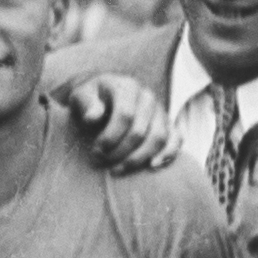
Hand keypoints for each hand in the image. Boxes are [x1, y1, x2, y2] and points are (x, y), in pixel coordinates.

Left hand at [59, 71, 177, 177]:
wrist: (102, 95)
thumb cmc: (90, 98)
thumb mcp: (81, 95)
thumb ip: (86, 104)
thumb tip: (93, 118)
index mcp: (127, 87)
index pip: (125, 115)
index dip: (110, 137)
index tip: (96, 150)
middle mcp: (147, 97)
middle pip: (140, 131)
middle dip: (120, 151)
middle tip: (103, 161)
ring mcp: (159, 110)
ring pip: (158, 138)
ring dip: (138, 158)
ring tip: (118, 169)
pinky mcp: (167, 122)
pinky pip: (176, 138)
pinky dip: (168, 153)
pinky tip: (152, 165)